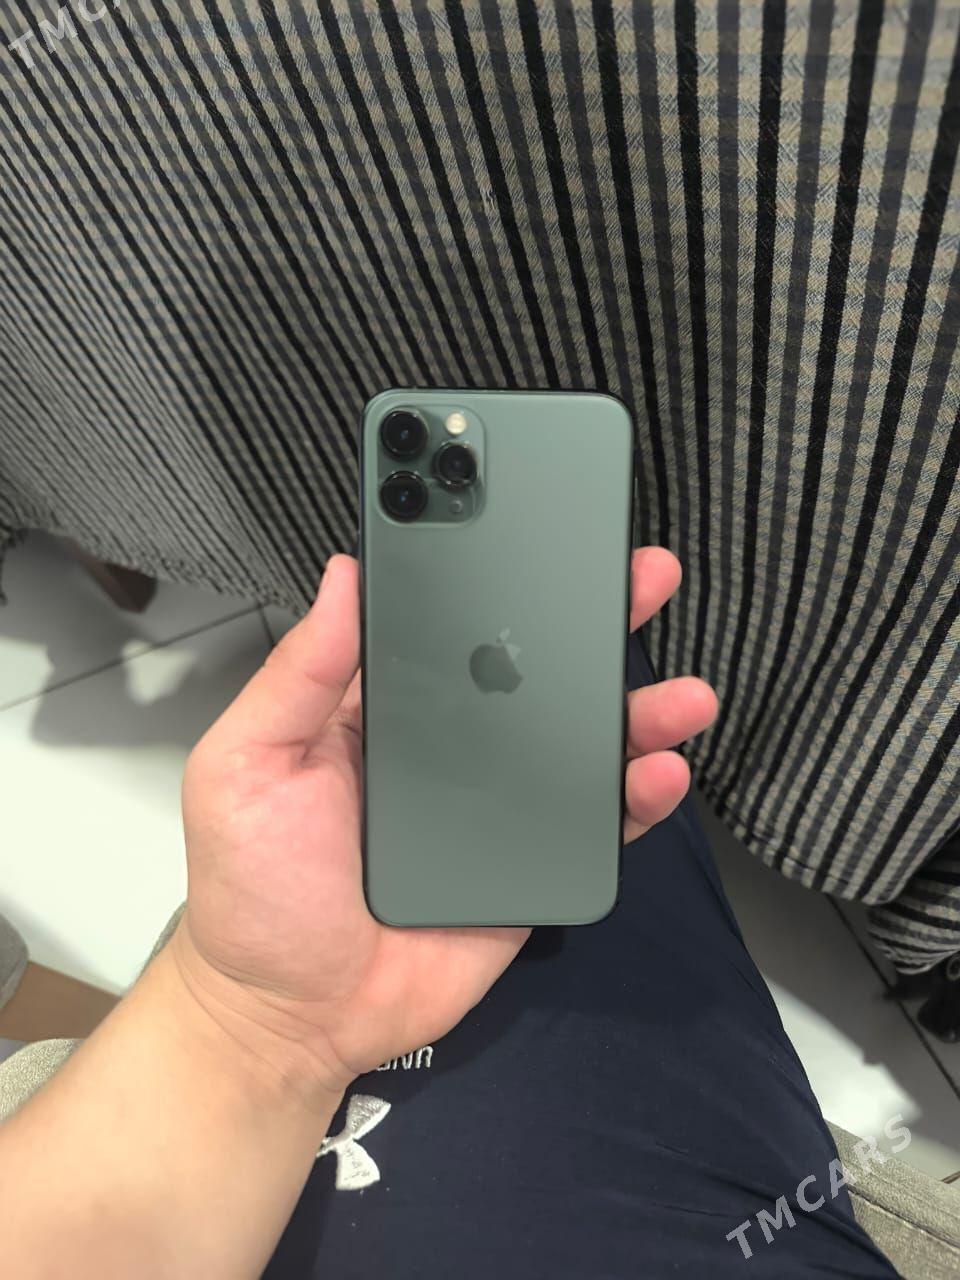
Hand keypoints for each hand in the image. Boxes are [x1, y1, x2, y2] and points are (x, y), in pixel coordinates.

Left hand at [173, 548, 715, 1101]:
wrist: (294, 1015)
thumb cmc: (254, 889)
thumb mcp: (247, 765)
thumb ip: (298, 675)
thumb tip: (345, 573)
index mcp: (384, 708)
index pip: (452, 627)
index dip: (498, 577)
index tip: (546, 531)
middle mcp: (451, 744)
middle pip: (534, 671)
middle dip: (595, 622)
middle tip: (645, 579)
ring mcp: (498, 803)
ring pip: (580, 742)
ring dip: (638, 710)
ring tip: (683, 695)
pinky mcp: (530, 863)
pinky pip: (594, 822)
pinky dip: (635, 796)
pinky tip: (658, 772)